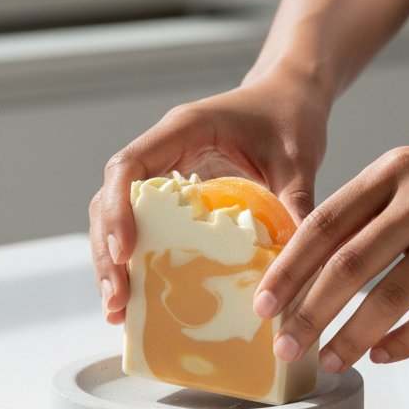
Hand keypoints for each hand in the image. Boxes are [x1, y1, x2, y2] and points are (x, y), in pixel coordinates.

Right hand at [88, 67, 328, 322]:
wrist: (290, 96)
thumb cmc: (290, 115)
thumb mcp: (298, 160)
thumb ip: (296, 204)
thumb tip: (301, 265)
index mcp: (184, 129)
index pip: (129, 166)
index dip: (118, 210)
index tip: (124, 253)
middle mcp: (163, 150)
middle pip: (111, 198)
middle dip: (107, 250)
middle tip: (116, 300)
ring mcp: (164, 172)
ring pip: (117, 216)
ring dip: (112, 262)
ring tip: (118, 312)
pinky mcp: (174, 194)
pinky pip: (142, 225)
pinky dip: (135, 261)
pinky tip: (138, 301)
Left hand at [253, 123, 408, 367]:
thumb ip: (372, 209)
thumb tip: (314, 266)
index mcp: (394, 171)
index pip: (325, 224)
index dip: (289, 269)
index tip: (262, 303)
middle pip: (348, 265)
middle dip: (308, 312)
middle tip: (283, 346)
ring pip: (390, 298)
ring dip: (352, 336)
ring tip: (328, 360)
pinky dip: (406, 342)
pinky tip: (384, 355)